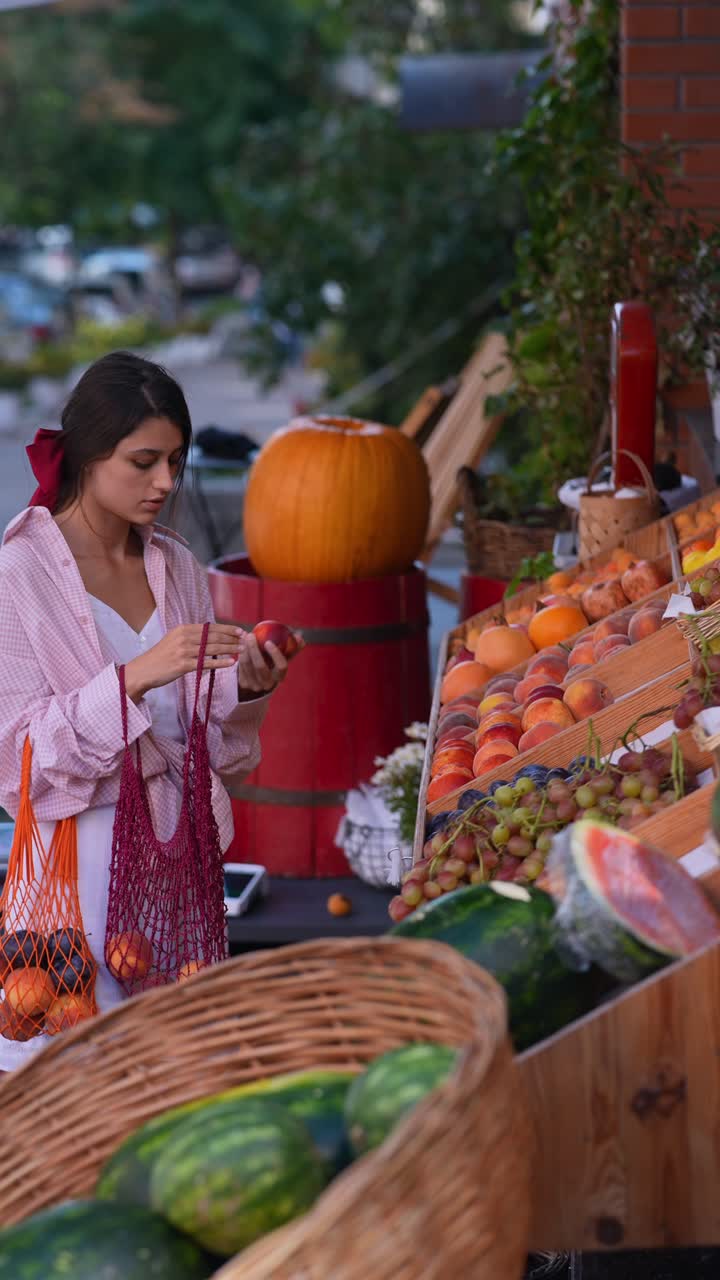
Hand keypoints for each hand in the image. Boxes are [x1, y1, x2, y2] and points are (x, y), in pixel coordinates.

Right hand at [124, 623, 241, 701]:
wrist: (143, 671)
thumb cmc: (161, 657)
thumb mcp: (174, 641)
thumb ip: (191, 637)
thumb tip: (212, 636)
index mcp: (182, 629)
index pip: (209, 627)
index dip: (227, 628)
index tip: (240, 631)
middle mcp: (183, 637)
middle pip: (213, 636)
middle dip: (232, 638)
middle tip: (246, 640)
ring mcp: (183, 651)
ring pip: (212, 648)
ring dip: (230, 649)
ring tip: (243, 650)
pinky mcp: (182, 665)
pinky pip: (206, 663)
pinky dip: (220, 662)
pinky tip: (232, 662)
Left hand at [236, 630, 304, 699]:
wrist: (258, 682)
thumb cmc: (273, 665)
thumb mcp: (283, 659)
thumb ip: (291, 648)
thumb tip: (299, 636)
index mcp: (280, 676)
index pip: (281, 666)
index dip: (276, 654)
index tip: (268, 642)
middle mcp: (268, 683)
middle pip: (260, 666)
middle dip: (254, 649)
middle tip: (251, 635)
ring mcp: (255, 685)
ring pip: (248, 665)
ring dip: (245, 649)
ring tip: (245, 637)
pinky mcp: (244, 683)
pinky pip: (241, 666)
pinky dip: (240, 653)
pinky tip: (241, 644)